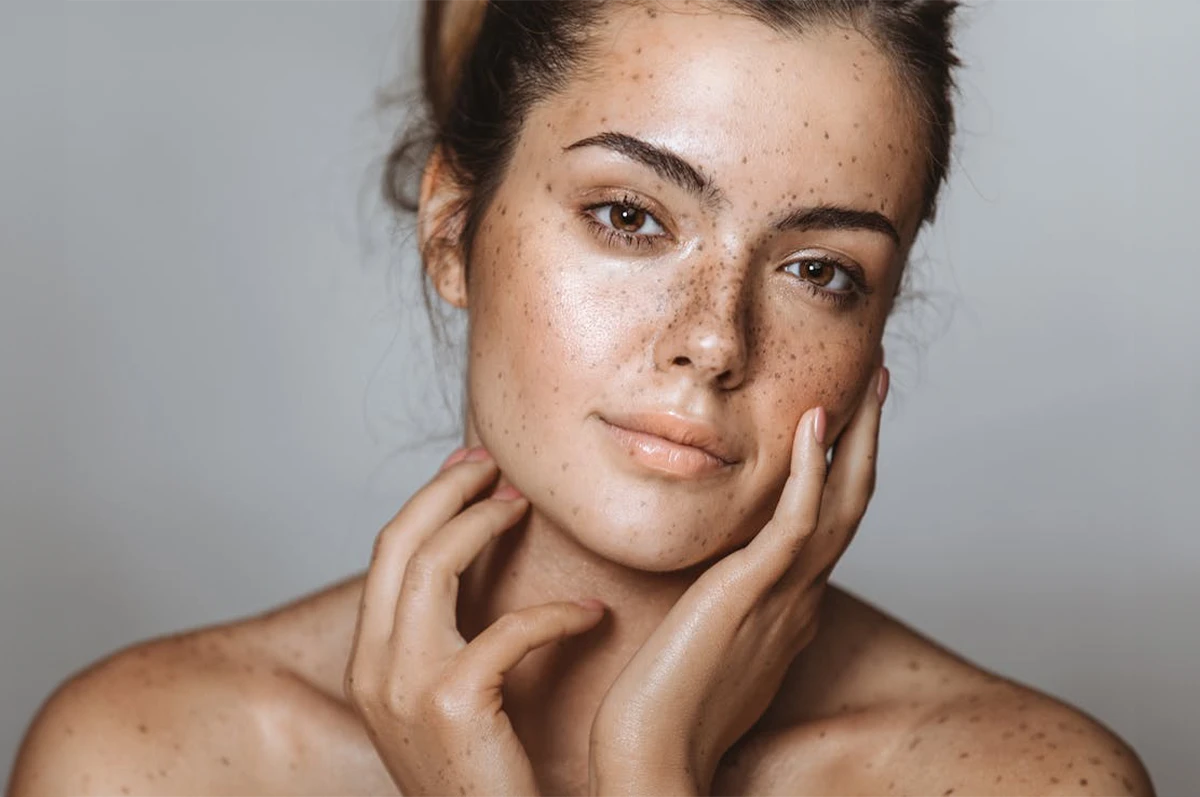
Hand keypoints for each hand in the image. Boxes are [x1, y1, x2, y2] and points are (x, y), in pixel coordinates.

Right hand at [344, 447, 606, 796]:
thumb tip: (478, 572)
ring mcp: (402, 685)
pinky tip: (590, 614)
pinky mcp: (450, 702)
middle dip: (447, 490)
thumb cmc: (482, 778)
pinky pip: (507, 628)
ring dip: (485, 522)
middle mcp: (372, 668)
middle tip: (496, 467)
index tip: (472, 471)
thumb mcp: (447, 701)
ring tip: (528, 507)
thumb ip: (449, 640)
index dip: (429, 501)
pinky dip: (556, 614)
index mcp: (369, 662)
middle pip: (398, 540)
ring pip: (434, 563)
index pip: (387, 554)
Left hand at [588, 366, 888, 796]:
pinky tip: (814, 424)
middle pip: (849, 504)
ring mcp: (783, 595)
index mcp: (789, 606)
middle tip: (877, 385)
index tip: (842, 423)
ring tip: (869, 386)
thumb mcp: (709, 643)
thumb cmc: (667, 706)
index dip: (842, 470)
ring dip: (856, 440)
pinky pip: (794, 522)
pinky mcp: (752, 593)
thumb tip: (720, 587)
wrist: (653, 754)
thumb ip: (726, 608)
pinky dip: (810, 471)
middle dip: (867, 442)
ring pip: (839, 504)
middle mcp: (800, 597)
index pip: (827, 524)